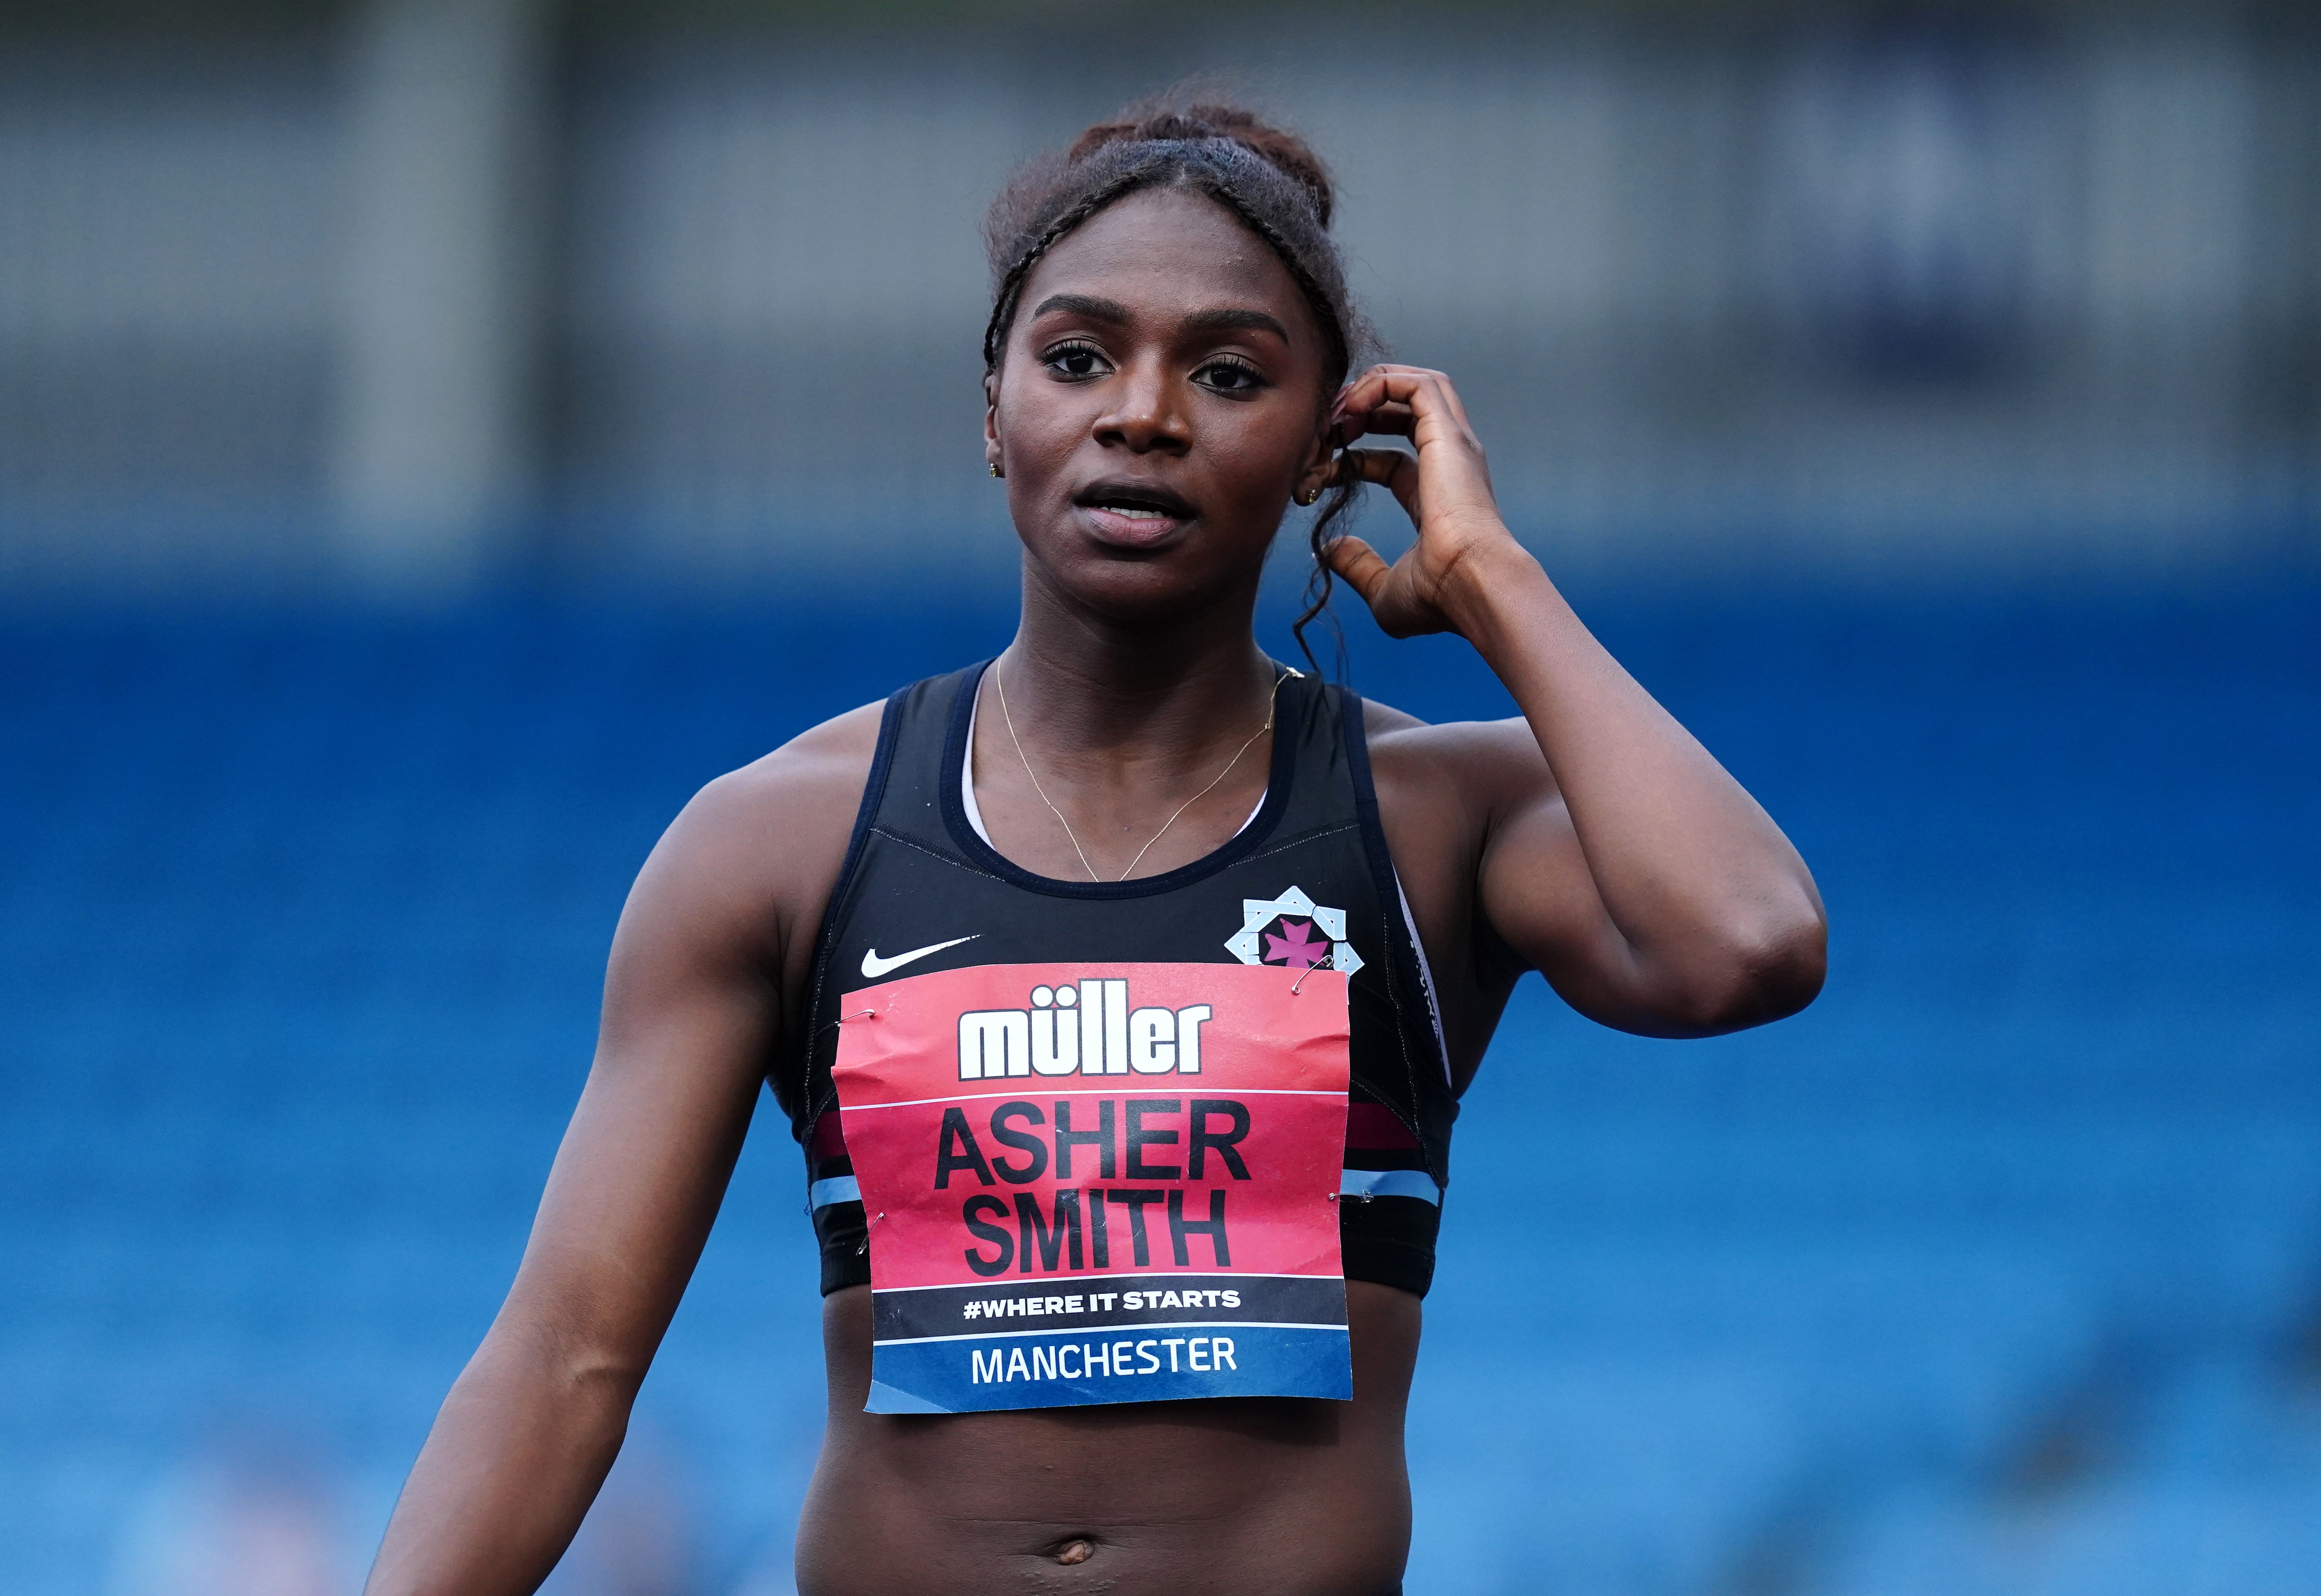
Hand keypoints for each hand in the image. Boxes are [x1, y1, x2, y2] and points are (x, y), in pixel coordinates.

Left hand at [1322, 365, 1522, 637]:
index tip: (1319, 475)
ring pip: (1416, 386)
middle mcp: (1449, 463)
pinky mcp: (1447, 432)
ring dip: (1370, 390)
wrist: (1471, 586)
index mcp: (1437, 497)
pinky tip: (1350, 407)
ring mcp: (1453, 445)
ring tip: (1337, 413)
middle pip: (1405, 411)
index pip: (1391, 460)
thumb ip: (1357, 566)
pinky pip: (1416, 384)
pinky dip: (1381, 383)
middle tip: (1324, 431)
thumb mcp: (1382, 588)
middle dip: (1359, 412)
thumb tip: (1330, 550)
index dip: (1352, 459)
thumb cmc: (1439, 597)